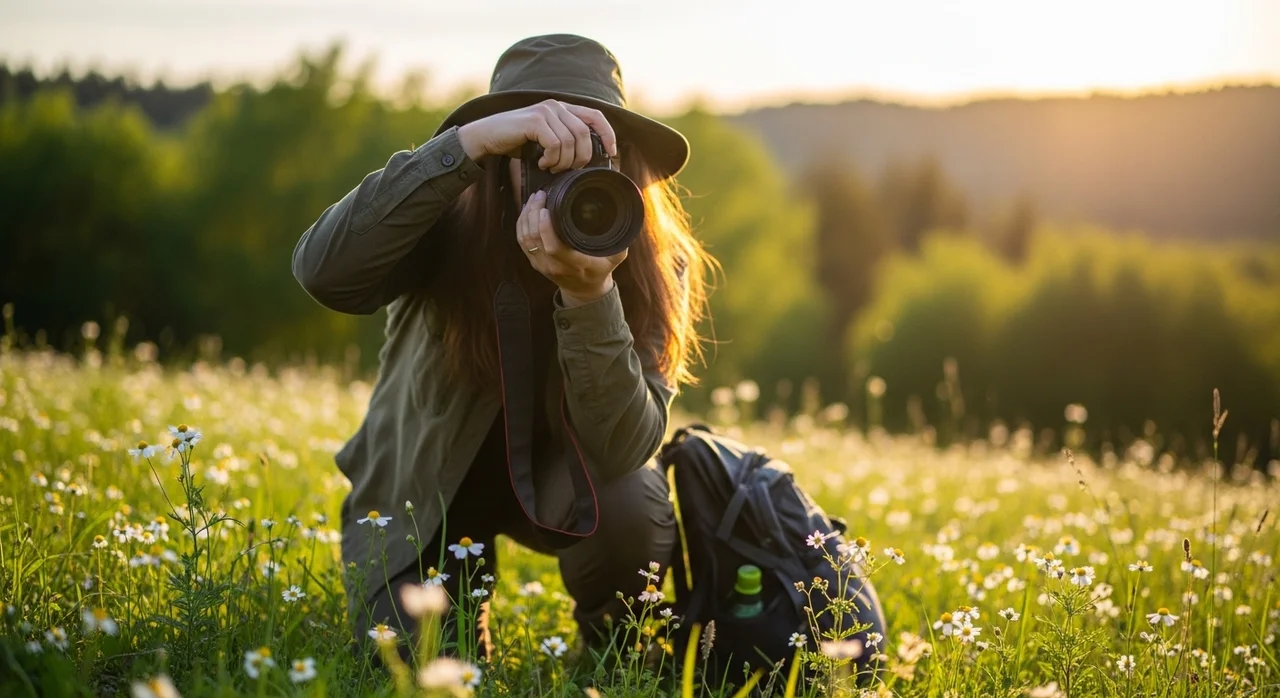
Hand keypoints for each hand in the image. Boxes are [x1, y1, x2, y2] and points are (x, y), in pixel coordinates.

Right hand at [456, 99, 617, 172]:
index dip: (608, 134)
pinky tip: (542, 163)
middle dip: (581, 157)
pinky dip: (551, 159)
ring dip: (563, 161)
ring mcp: (545, 111)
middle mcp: (556, 106)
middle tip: (568, 169)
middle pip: (585, 133)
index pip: (596, 116)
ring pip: (570, 141)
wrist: (487, 137)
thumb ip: (565, 141)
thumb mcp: (546, 140)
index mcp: (563, 109)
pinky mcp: (535, 120)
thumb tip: (588, 159)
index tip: (612, 153)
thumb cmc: (517, 143)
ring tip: (551, 167)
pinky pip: (555, 144)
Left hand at [517, 189, 624, 305]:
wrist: (584, 291)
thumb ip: (619, 240)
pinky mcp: (534, 262)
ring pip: (525, 238)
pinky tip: (527, 210)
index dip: (546, 227)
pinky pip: (522, 241)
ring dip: (526, 216)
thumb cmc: (600, 270)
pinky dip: (521, 224)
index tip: (547, 208)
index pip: (554, 247)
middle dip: (534, 213)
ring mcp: (542, 265)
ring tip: (534, 198)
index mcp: (575, 264)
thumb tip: (622, 216)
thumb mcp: (615, 257)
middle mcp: (555, 266)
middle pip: (535, 239)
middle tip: (540, 195)